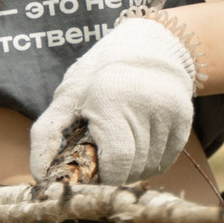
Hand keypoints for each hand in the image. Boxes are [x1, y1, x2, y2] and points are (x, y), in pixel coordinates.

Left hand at [30, 16, 197, 183]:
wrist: (146, 45)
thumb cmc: (99, 74)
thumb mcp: (68, 95)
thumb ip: (47, 134)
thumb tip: (39, 176)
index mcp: (110, 97)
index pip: (116, 162)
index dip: (102, 177)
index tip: (90, 174)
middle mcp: (145, 103)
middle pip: (133, 167)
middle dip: (115, 173)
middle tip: (102, 157)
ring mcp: (169, 110)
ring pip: (150, 167)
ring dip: (132, 168)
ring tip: (120, 143)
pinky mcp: (184, 117)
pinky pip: (166, 161)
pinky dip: (149, 160)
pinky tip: (139, 140)